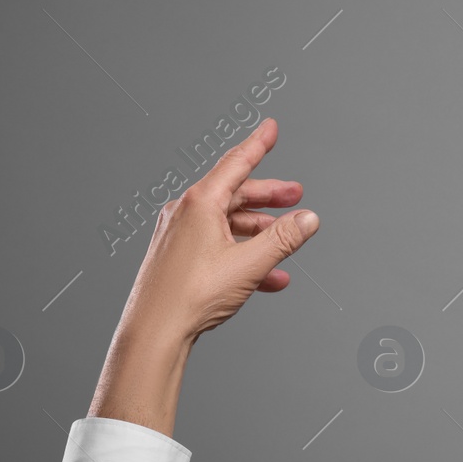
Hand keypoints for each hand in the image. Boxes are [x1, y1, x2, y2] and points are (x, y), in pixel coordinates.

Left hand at [89, 117, 317, 433]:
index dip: (258, 144)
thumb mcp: (248, 264)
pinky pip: (218, 246)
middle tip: (295, 195)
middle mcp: (185, 214)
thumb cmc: (191, 296)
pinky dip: (244, 254)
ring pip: (228, 223)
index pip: (236, 164)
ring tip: (287, 241)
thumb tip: (308, 219)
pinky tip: (268, 278)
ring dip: (260, 231)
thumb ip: (283, 239)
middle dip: (268, 196)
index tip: (271, 128)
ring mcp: (179, 236)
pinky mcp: (177, 258)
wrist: (154, 333)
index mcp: (199, 204)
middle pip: (235, 194)